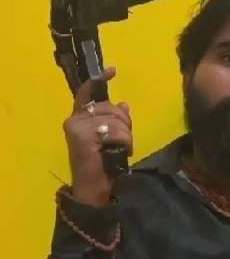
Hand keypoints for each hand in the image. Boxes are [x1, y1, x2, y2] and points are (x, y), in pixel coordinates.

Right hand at [63, 67, 132, 206]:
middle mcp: (74, 120)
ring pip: (116, 119)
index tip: (112, 70)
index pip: (87, 93)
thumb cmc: (103, 164)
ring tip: (120, 149)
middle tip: (124, 140)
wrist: (94, 188)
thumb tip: (124, 104)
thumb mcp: (112, 137)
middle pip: (110, 107)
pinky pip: (116, 130)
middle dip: (124, 122)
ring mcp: (77, 127)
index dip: (100, 80)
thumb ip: (115, 119)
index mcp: (79, 118)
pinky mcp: (84, 136)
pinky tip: (119, 152)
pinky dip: (125, 141)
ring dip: (126, 135)